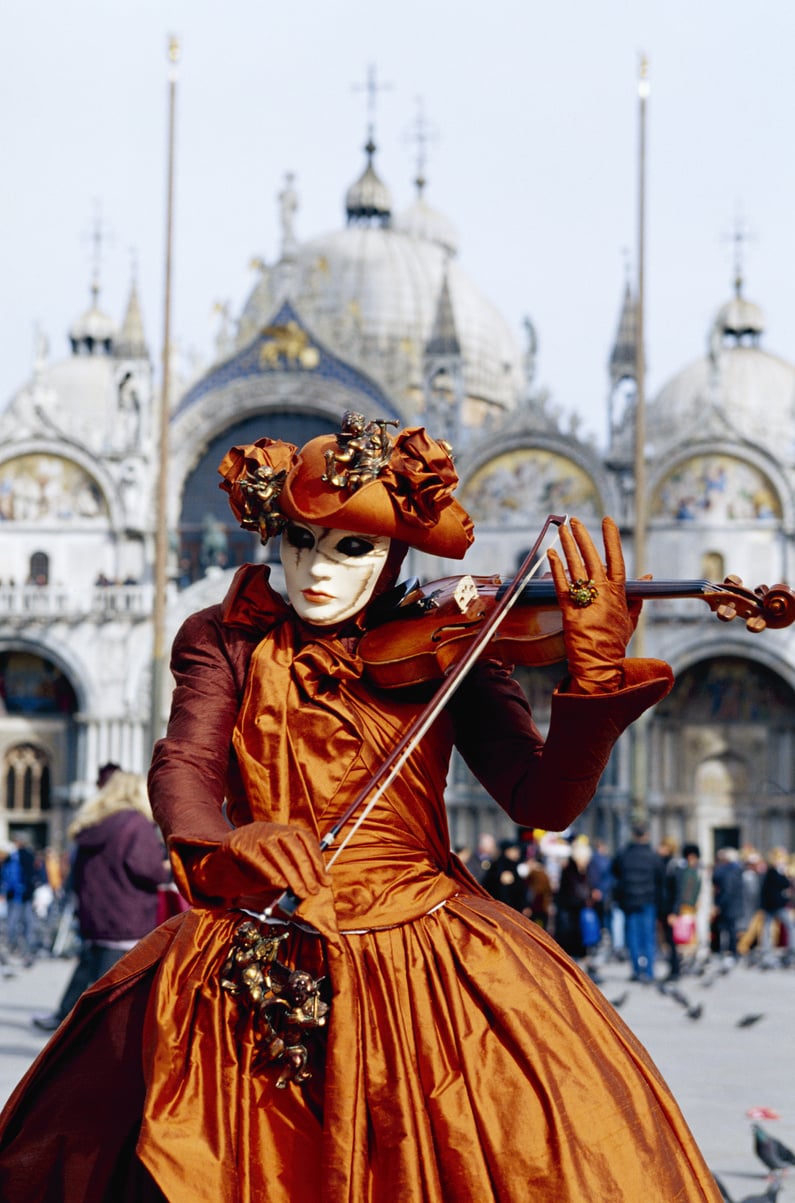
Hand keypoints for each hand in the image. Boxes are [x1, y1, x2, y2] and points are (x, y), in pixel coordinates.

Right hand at [192, 821, 330, 903]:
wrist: (220, 862)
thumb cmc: (255, 866)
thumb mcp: (277, 865)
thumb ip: (294, 871)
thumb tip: (315, 884)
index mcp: (283, 829)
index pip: (307, 840)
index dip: (317, 861)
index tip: (325, 880)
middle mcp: (270, 828)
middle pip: (294, 848)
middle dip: (307, 872)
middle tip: (313, 891)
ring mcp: (253, 834)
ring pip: (278, 855)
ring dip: (292, 876)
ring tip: (300, 893)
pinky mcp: (237, 844)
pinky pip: (259, 859)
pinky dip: (272, 873)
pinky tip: (281, 885)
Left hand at [547, 516, 636, 693]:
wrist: (599, 663)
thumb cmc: (615, 642)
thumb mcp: (631, 618)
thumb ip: (637, 596)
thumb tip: (648, 575)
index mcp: (619, 593)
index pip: (616, 559)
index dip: (611, 538)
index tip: (607, 520)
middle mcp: (602, 593)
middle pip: (592, 558)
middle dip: (583, 537)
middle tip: (574, 521)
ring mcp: (585, 600)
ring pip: (575, 566)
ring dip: (568, 546)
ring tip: (561, 530)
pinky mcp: (569, 609)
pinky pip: (561, 584)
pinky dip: (555, 568)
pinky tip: (550, 554)